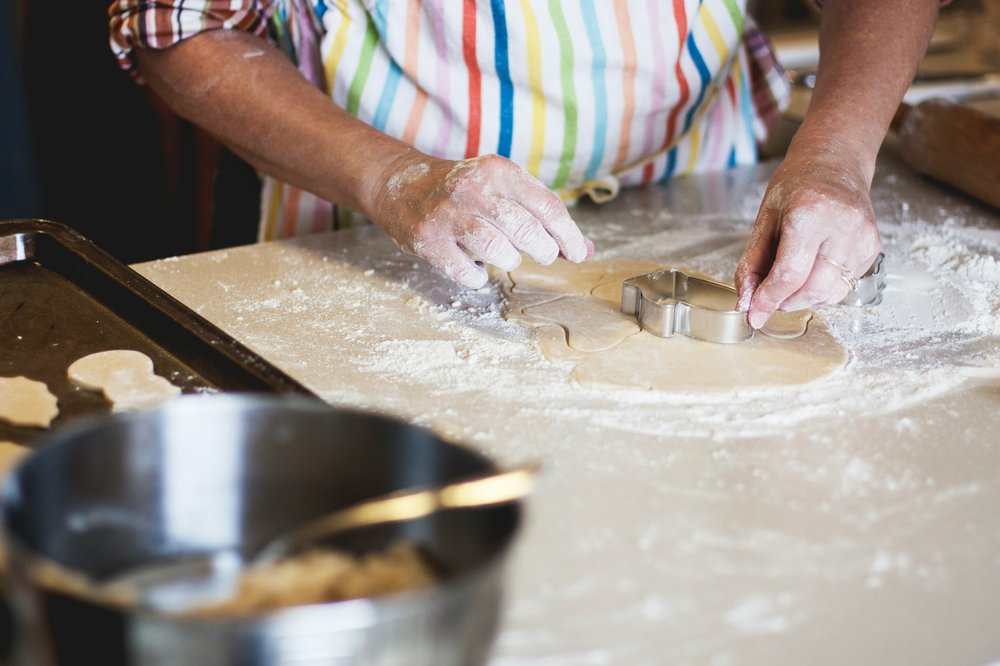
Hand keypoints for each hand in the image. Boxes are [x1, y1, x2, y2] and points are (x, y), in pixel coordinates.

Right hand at [371, 153, 592, 288]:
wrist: (402, 185)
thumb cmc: (465, 192)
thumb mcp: (504, 189)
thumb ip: (543, 217)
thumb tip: (584, 250)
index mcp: (499, 171)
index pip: (547, 206)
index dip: (568, 236)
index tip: (576, 254)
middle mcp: (473, 189)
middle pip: (526, 230)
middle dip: (543, 250)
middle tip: (542, 254)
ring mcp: (448, 215)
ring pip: (498, 251)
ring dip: (510, 260)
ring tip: (506, 256)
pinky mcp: (427, 240)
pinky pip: (466, 272)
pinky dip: (477, 276)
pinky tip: (474, 266)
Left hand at [735, 155, 881, 328]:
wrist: (835, 165)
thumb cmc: (796, 188)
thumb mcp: (764, 220)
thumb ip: (752, 264)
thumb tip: (745, 303)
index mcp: (810, 215)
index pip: (790, 274)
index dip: (768, 300)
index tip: (753, 315)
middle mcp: (843, 227)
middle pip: (812, 289)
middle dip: (785, 300)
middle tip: (770, 292)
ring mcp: (863, 238)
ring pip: (830, 293)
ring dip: (804, 296)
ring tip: (793, 275)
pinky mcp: (872, 248)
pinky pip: (845, 285)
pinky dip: (823, 287)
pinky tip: (814, 266)